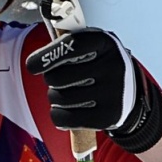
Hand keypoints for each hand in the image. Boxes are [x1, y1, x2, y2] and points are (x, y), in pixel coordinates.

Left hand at [25, 28, 161, 152]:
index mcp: (106, 43)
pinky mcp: (108, 117)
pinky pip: (63, 119)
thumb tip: (35, 62)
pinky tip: (66, 111)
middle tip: (61, 80)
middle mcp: (113, 66)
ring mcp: (113, 93)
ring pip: (58, 98)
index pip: (71, 45)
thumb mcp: (91, 47)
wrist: (129, 94)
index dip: (47, 56)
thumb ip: (66, 46)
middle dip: (50, 80)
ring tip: (68, 93)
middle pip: (57, 77)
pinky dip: (58, 115)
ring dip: (54, 97)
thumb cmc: (98, 66)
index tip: (32, 66)